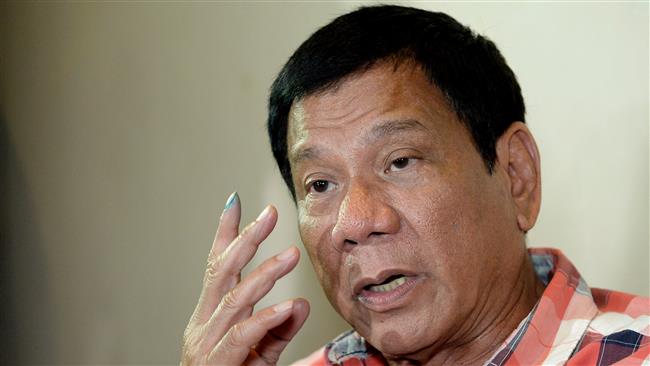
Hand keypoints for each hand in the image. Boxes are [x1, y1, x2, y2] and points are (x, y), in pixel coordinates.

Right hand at [181, 193, 309, 364]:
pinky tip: (290, 306)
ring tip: (292, 255)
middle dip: (245, 239)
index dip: (225, 233)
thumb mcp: (259, 354)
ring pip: (235, 300)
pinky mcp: (217, 364)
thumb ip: (277, 329)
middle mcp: (203, 323)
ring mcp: (206, 344)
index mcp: (210, 315)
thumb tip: (300, 302)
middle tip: (270, 214)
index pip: (217, 266)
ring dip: (264, 275)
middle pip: (223, 272)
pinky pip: (244, 337)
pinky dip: (268, 320)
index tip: (235, 201)